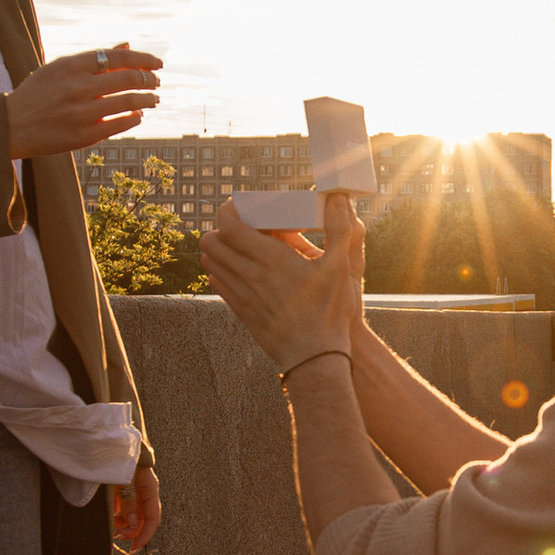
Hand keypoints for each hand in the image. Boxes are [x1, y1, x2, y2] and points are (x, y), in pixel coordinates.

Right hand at [7, 42, 163, 158]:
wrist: (11, 125)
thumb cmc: (38, 93)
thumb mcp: (60, 68)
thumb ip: (94, 59)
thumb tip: (127, 45)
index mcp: (72, 65)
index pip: (118, 57)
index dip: (143, 59)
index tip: (157, 63)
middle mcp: (78, 87)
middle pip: (128, 78)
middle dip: (149, 79)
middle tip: (157, 82)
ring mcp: (81, 112)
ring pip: (128, 102)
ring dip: (147, 100)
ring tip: (154, 100)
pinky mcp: (82, 136)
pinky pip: (119, 124)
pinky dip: (134, 118)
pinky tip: (138, 115)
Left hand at [110, 461, 161, 554]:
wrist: (113, 437)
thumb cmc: (122, 455)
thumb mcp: (124, 479)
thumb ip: (128, 501)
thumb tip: (132, 524)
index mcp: (150, 489)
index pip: (152, 519)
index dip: (144, 536)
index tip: (133, 548)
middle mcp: (145, 492)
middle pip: (142, 520)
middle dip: (130, 531)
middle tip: (114, 536)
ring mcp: (135, 490)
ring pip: (132, 515)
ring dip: (122, 523)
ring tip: (109, 525)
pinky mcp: (124, 488)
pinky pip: (123, 507)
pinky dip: (116, 514)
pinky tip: (108, 514)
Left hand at [202, 192, 365, 375]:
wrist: (314, 357)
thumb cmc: (330, 312)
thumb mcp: (343, 268)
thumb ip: (342, 230)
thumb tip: (338, 198)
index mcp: (271, 258)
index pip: (229, 226)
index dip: (227, 211)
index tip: (236, 204)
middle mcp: (249, 275)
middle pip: (212, 242)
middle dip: (220, 227)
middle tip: (239, 224)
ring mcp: (242, 295)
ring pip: (211, 263)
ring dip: (218, 249)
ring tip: (237, 245)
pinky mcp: (241, 312)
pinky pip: (218, 284)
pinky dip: (221, 271)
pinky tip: (237, 269)